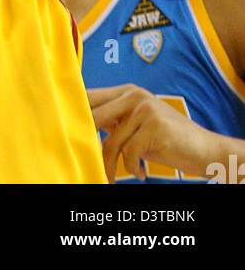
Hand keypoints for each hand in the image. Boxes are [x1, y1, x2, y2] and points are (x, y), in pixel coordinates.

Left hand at [87, 85, 217, 181]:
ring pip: (111, 142)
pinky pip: (129, 153)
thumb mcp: (136, 127)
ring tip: (114, 177)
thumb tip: (80, 125)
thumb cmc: (166, 141)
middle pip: (95, 117)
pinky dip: (132, 168)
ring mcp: (145, 109)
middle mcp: (134, 95)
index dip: (75, 112)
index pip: (91, 96)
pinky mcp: (154, 126)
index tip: (64, 129)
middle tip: (88, 162)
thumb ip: (114, 121)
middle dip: (87, 142)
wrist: (205, 149)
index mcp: (127, 91)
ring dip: (110, 166)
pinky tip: (142, 173)